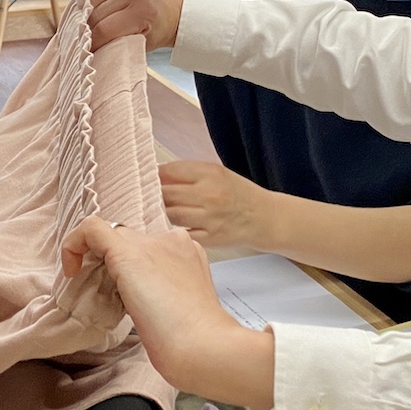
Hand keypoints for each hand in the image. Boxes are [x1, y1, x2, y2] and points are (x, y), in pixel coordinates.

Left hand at [60, 217, 274, 409]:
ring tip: (96, 293)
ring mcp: (151, 244)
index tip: (126, 298)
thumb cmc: (195, 344)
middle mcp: (172, 240)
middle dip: (114, 265)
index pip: (151, 249)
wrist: (202, 347)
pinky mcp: (127, 253)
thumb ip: (163, 296)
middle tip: (108, 298)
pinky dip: (74, 244)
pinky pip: (91, 228)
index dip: (132, 269)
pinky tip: (70, 270)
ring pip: (112, 235)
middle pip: (130, 240)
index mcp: (188, 253)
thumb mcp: (182, 311)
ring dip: (98, 260)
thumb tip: (142, 304)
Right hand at [89, 0, 184, 50]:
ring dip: (83, 15)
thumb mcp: (139, 46)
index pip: (104, 29)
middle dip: (85, 30)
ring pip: (89, 0)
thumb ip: (117, 47)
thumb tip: (91, 50)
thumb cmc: (154, 34)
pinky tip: (92, 13)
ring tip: (84, 28)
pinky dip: (87, 4)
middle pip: (94, 14)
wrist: (167, 14)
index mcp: (142, 12)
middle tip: (81, 41)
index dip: (91, 43)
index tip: (85, 52)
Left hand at [159, 160, 275, 249]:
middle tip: (150, 196)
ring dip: (164, 212)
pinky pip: (181, 233)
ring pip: (170, 214)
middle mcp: (210, 195)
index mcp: (210, 173)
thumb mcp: (217, 173)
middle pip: (166, 194)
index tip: (146, 177)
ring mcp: (209, 218)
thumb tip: (155, 174)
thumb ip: (188, 173)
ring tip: (166, 209)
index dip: (154, 175)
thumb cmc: (238, 193)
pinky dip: (175, 229)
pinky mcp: (210, 238)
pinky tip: (176, 225)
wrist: (264, 217)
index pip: (169, 171)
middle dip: (155, 195)